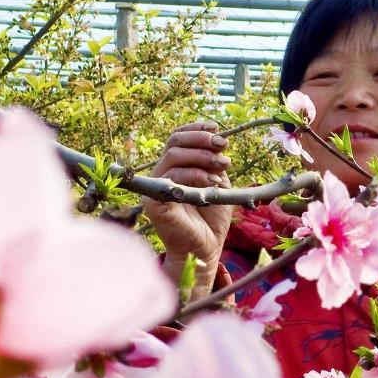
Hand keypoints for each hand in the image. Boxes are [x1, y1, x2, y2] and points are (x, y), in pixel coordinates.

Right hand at [142, 122, 233, 293]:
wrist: (206, 248)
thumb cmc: (211, 217)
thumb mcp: (217, 183)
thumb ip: (214, 163)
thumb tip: (218, 140)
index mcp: (174, 167)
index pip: (178, 137)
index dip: (196, 129)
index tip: (217, 129)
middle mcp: (161, 174)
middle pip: (174, 141)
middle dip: (201, 139)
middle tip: (223, 146)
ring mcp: (155, 187)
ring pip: (173, 155)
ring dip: (202, 156)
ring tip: (223, 165)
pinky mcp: (154, 202)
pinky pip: (171, 178)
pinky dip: (196, 175)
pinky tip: (214, 182)